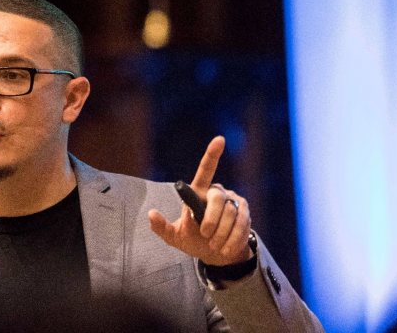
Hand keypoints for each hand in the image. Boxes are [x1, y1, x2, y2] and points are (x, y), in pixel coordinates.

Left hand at [148, 136, 252, 265]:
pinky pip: (242, 224)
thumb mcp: (174, 237)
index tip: (220, 139)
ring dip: (222, 234)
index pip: (206, 170)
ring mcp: (234, 202)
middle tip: (205, 235)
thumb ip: (162, 227)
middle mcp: (217, 192)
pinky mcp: (245, 213)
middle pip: (217, 198)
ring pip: (231, 214)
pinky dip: (233, 239)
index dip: (212, 154)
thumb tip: (151, 214)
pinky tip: (226, 248)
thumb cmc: (193, 241)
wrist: (217, 256)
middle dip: (211, 219)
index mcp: (199, 192)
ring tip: (214, 246)